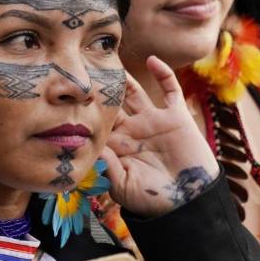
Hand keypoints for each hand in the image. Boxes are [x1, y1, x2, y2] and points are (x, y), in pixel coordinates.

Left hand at [101, 56, 218, 217]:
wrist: (188, 201)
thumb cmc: (153, 199)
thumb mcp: (123, 185)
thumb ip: (107, 165)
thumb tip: (92, 145)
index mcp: (118, 145)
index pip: (98, 121)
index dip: (86, 109)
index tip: (71, 94)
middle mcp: (134, 129)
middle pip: (114, 103)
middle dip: (102, 89)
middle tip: (87, 67)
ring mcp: (155, 121)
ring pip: (136, 93)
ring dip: (126, 78)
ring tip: (112, 59)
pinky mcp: (176, 116)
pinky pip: (170, 90)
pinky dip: (164, 73)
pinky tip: (152, 60)